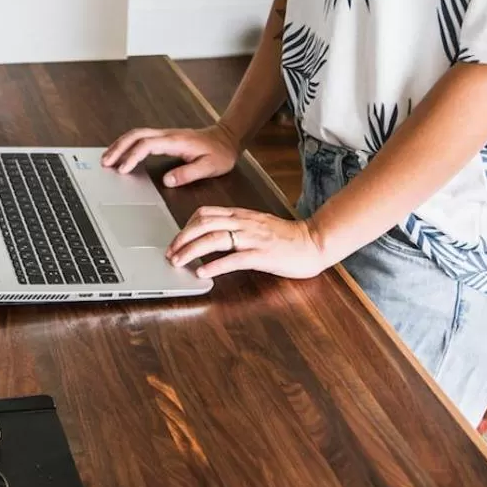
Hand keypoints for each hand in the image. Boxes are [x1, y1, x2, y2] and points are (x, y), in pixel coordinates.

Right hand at [101, 123, 240, 186]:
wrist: (227, 138)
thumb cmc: (220, 153)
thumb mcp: (210, 167)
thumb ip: (188, 174)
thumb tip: (167, 181)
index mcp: (176, 141)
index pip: (147, 145)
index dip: (133, 156)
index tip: (123, 169)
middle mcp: (167, 135)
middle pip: (136, 135)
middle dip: (118, 148)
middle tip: (105, 162)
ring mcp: (165, 135)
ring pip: (136, 134)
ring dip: (120, 145)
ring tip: (107, 159)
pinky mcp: (165, 138)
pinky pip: (141, 138)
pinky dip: (127, 144)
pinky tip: (122, 154)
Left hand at [166, 207, 332, 279]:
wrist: (315, 241)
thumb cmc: (288, 237)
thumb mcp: (258, 225)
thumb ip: (238, 227)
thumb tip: (214, 236)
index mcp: (242, 215)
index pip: (205, 213)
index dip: (186, 226)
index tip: (177, 240)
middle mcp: (244, 223)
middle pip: (204, 224)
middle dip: (182, 238)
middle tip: (170, 253)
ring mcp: (253, 238)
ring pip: (214, 239)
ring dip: (191, 251)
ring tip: (179, 262)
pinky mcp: (262, 255)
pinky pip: (233, 259)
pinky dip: (214, 265)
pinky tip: (203, 273)